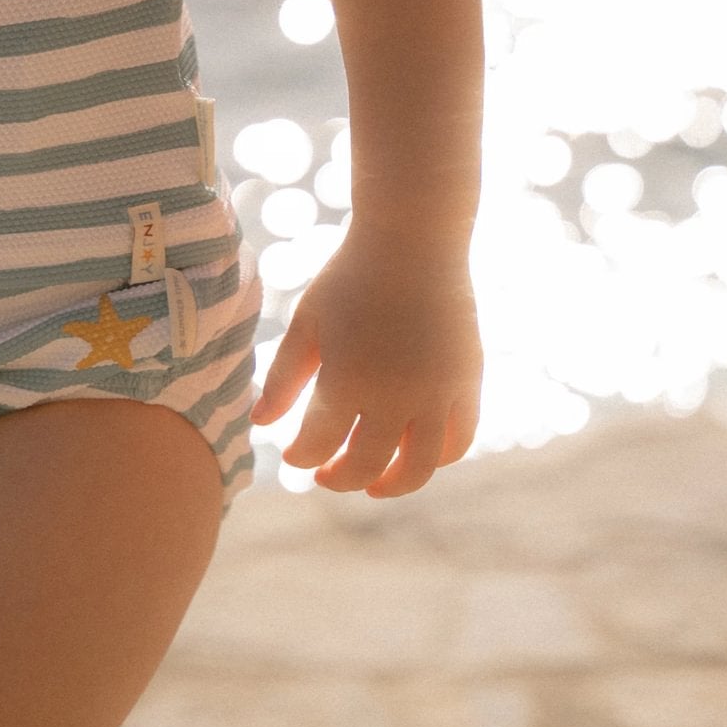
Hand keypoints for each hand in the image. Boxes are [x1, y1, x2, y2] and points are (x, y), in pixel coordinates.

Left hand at [250, 222, 482, 497]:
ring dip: (394, 486)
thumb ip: (283, 377)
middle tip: (326, 477)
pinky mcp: (467, 383)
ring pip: (419, 468)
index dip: (301, 458)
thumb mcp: (307, 322)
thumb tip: (259, 425)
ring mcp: (437, 393)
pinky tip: (412, 454)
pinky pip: (457, 441)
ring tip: (374, 486)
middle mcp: (395, 396)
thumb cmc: (350, 277)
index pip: (319, 445)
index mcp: (347, 380)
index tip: (293, 456)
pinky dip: (437, 459)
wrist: (413, 241)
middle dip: (340, 479)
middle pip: (367, 466)